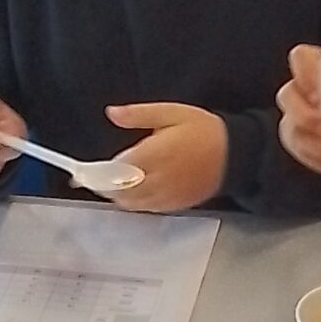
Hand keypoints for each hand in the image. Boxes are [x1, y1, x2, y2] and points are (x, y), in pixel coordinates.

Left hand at [104, 103, 229, 210]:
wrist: (235, 154)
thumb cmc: (204, 130)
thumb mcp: (172, 112)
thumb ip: (139, 114)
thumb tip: (112, 113)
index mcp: (157, 153)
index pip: (118, 168)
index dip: (99, 172)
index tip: (85, 172)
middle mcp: (161, 177)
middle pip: (122, 190)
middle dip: (105, 187)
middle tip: (93, 180)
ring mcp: (169, 194)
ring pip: (134, 203)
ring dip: (119, 196)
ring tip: (111, 186)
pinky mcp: (177, 204)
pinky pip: (149, 209)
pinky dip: (136, 203)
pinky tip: (133, 193)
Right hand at [277, 44, 320, 174]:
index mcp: (319, 70)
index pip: (302, 57)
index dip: (305, 71)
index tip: (319, 93)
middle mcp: (301, 90)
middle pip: (287, 94)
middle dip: (304, 112)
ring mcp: (293, 115)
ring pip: (290, 124)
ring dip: (313, 138)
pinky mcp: (293, 137)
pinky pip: (296, 146)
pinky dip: (314, 153)